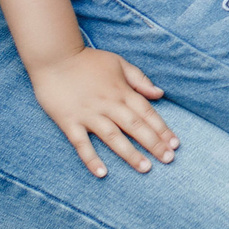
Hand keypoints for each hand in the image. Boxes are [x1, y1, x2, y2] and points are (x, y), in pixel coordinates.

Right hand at [27, 47, 176, 175]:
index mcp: (121, 90)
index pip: (147, 112)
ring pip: (113, 137)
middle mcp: (108, 104)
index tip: (175, 144)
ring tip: (145, 168)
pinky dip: (91, 158)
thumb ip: (139, 79)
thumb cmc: (86, 60)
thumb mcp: (118, 62)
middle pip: (135, 126)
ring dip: (130, 153)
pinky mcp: (69, 122)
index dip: (162, 129)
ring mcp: (88, 114)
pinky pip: (81, 143)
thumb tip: (159, 93)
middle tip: (168, 159)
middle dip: (153, 144)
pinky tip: (102, 173)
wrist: (53, 56)